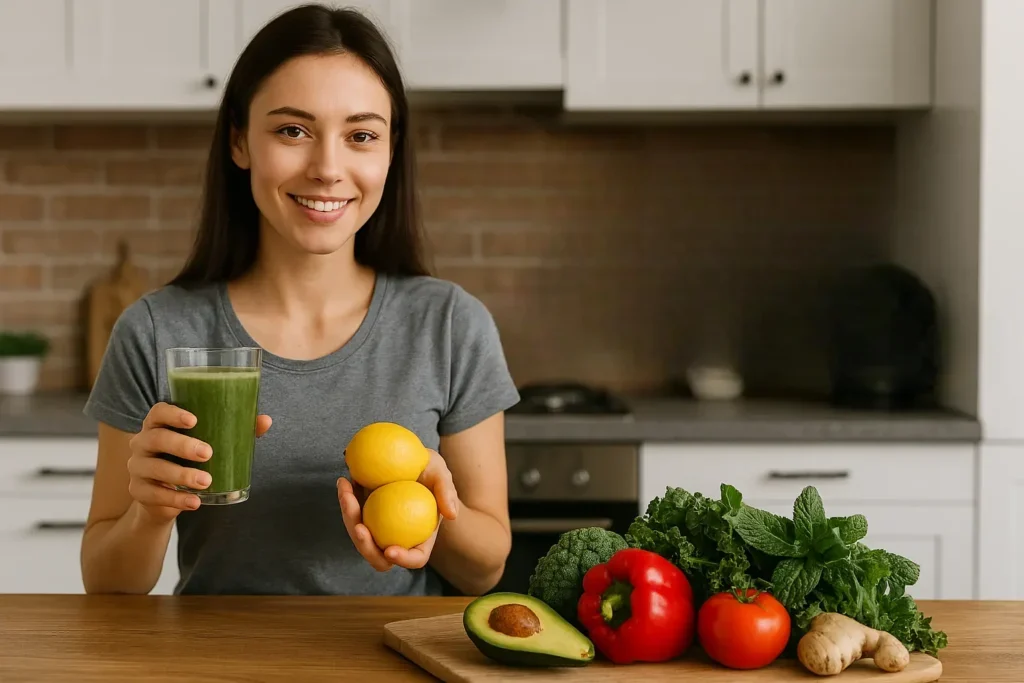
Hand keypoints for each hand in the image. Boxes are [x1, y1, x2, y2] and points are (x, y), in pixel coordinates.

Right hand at [127, 402, 271, 521]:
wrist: (165, 496)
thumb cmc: (189, 459)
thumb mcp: (209, 443)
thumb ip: (235, 430)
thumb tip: (266, 421)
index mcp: (158, 425)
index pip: (158, 412)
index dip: (173, 413)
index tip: (194, 420)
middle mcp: (142, 442)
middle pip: (156, 438)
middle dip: (182, 445)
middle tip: (207, 453)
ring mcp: (137, 467)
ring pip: (154, 468)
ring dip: (181, 475)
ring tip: (206, 482)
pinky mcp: (138, 491)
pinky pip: (154, 495)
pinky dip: (176, 499)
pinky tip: (195, 502)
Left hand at [337, 448, 458, 570]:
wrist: (409, 458)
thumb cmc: (430, 470)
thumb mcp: (441, 474)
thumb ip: (447, 492)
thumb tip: (451, 515)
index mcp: (420, 538)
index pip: (415, 559)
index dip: (402, 560)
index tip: (390, 549)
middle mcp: (397, 538)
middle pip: (378, 556)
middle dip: (364, 546)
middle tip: (359, 527)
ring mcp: (377, 528)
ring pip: (359, 535)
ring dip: (349, 517)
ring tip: (346, 492)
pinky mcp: (363, 514)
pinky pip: (352, 513)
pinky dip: (346, 500)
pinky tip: (344, 481)